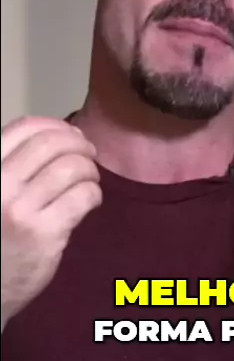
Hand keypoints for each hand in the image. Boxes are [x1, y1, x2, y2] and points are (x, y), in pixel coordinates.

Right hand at [1, 117, 101, 328]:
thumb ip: (12, 165)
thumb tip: (60, 134)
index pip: (24, 128)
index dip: (55, 125)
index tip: (70, 134)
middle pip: (51, 143)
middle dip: (78, 144)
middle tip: (88, 154)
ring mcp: (19, 210)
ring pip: (71, 167)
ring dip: (89, 169)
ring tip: (89, 180)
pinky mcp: (43, 234)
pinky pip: (82, 196)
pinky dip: (94, 193)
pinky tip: (90, 200)